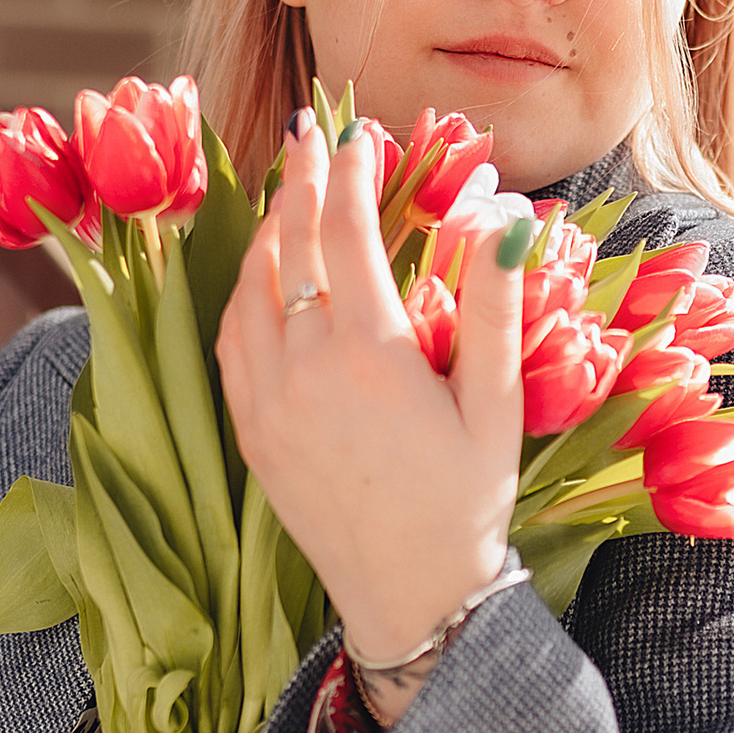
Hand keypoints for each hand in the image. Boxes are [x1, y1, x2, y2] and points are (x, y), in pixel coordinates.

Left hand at [218, 114, 526, 704]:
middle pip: (288, 244)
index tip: (360, 134)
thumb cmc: (468, 503)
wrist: (413, 599)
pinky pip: (230, 341)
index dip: (350, 172)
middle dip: (300, 179)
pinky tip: (260, 276)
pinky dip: (242, 293)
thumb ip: (492, 306)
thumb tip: (503, 220)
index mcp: (372, 353)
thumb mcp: (496, 404)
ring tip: (288, 195)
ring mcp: (268, 400)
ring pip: (248, 288)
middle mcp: (306, 368)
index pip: (346, 230)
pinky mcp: (251, 432)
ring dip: (267, 231)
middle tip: (310, 133)